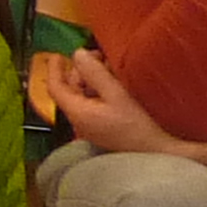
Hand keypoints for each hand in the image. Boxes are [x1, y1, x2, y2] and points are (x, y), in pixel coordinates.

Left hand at [55, 49, 192, 161]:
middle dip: (79, 70)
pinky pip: (91, 102)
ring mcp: (89, 124)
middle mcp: (78, 118)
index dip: (54, 69)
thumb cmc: (134, 126)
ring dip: (90, 78)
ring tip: (107, 65)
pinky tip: (112, 82)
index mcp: (76, 111)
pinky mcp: (100, 126)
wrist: (152, 152)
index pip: (56, 87)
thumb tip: (78, 54)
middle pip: (69, 89)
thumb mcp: (116, 95)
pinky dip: (97, 89)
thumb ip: (95, 73)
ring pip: (81, 95)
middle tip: (97, 55)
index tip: (57, 54)